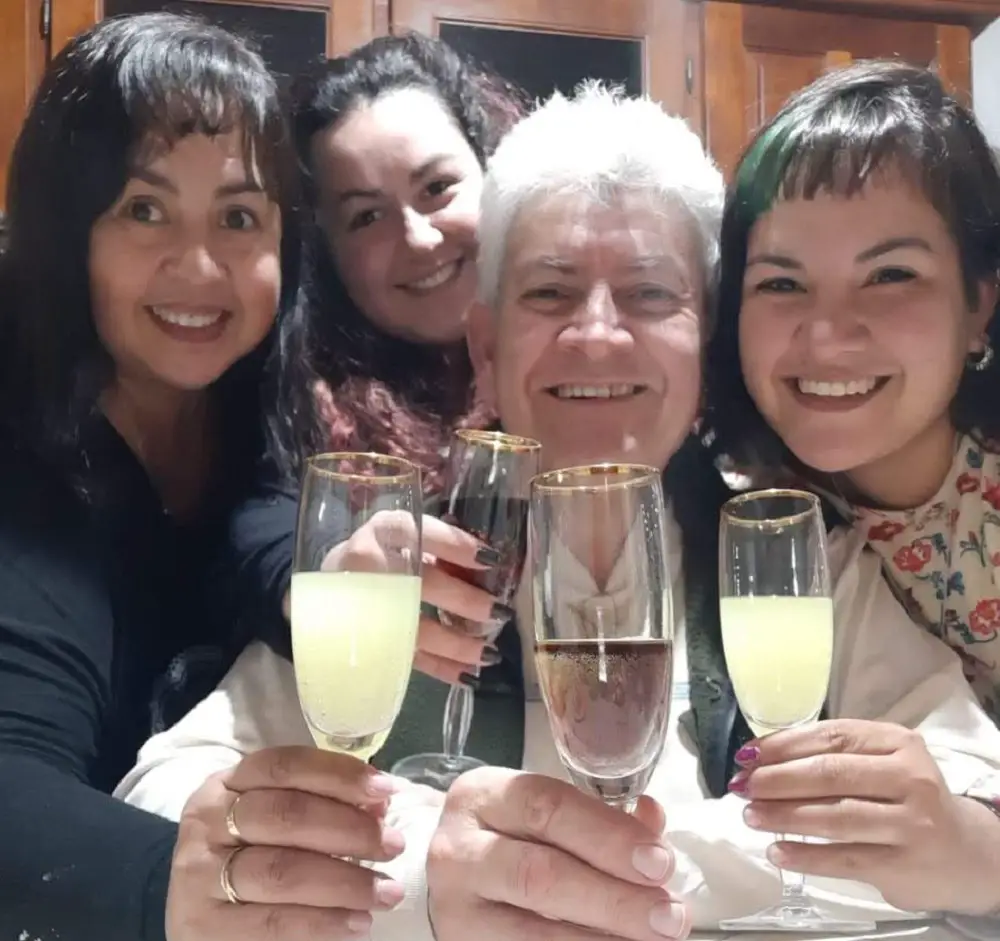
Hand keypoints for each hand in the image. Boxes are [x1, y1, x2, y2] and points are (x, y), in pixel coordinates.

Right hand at [166, 747, 407, 939]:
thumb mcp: (274, 818)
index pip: (285, 766)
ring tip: (387, 891)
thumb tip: (379, 805)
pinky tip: (357, 924)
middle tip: (394, 845)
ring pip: (282, 871)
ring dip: (345, 881)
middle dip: (350, 829)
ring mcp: (199, 876)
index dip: (339, 775)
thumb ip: (321, 804)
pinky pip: (272, 924)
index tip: (387, 790)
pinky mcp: (202, 927)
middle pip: (286, 816)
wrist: (200, 912)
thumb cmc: (251, 852)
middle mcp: (208, 823)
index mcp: (227, 784)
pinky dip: (321, 924)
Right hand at [284, 510, 500, 683]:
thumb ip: (440, 548)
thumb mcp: (406, 537)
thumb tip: (493, 565)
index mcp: (387, 530)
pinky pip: (405, 655)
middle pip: (421, 582)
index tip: (491, 559)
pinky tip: (467, 675)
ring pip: (413, 626)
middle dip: (463, 600)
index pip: (424, 533)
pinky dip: (438, 667)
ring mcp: (366, 603)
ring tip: (488, 654)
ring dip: (455, 643)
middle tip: (498, 612)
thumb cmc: (384, 554)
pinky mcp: (367, 638)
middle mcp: (372, 562)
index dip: (457, 546)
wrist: (330, 581)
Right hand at [427, 766, 690, 940]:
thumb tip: (653, 823)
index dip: (608, 835)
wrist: (454, 877)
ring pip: (533, 934)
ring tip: (654, 939)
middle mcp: (459, 852)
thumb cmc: (508, 835)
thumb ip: (598, 815)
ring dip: (603, 939)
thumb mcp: (539, 810)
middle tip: (669, 915)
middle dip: (613, 898)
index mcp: (483, 797)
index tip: (660, 861)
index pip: (547, 808)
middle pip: (540, 876)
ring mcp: (457, 910)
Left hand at [731, 719, 999, 914]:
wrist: (967, 852)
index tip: (746, 755)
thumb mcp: (882, 762)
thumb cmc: (907, 798)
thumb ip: (833, 754)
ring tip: (750, 815)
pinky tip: (776, 851)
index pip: (831, 737)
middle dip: (776, 780)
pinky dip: (805, 855)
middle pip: (828, 775)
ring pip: (833, 817)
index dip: (782, 745)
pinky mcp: (903, 865)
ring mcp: (909, 824)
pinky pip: (843, 858)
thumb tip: (760, 756)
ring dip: (783, 815)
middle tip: (742, 787)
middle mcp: (908, 779)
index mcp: (897, 742)